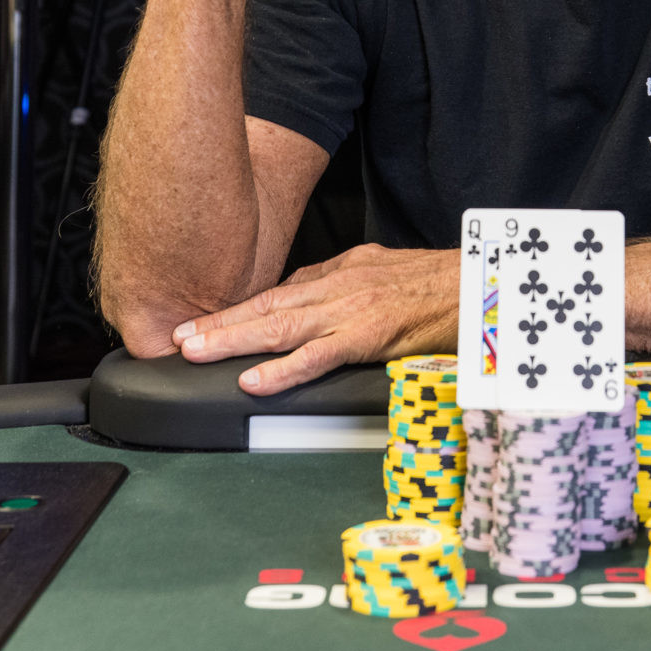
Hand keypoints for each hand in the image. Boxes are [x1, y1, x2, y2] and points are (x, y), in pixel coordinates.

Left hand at [172, 244, 455, 394]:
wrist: (474, 286)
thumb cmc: (435, 283)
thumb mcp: (378, 269)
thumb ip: (340, 283)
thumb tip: (305, 294)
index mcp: (339, 273)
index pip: (277, 293)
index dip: (237, 309)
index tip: (202, 321)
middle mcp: (336, 288)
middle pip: (266, 307)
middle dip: (219, 323)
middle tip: (177, 338)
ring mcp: (348, 311)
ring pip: (279, 327)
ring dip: (233, 341)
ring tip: (196, 353)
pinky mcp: (366, 337)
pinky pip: (317, 356)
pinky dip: (282, 369)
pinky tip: (252, 380)